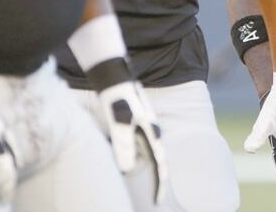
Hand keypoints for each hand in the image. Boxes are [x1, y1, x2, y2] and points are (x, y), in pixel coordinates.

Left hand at [91, 60, 167, 204]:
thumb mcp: (119, 124)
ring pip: (145, 152)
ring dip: (141, 164)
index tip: (158, 199)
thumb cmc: (117, 99)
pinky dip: (132, 154)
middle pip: (155, 160)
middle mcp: (150, 131)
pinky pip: (136, 144)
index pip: (161, 164)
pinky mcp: (134, 123)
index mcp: (151, 133)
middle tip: (152, 194)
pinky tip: (124, 156)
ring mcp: (143, 127)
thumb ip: (123, 146)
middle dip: (154, 177)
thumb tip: (127, 170)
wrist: (114, 76)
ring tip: (136, 175)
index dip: (161, 183)